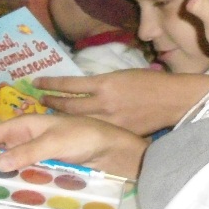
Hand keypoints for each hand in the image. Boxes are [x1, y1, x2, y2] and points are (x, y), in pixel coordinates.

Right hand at [0, 113, 149, 179]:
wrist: (114, 151)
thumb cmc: (84, 137)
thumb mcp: (53, 142)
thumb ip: (26, 153)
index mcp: (27, 125)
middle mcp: (29, 140)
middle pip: (1, 152)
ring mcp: (38, 156)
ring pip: (14, 168)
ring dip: (2, 178)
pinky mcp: (49, 171)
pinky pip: (29, 178)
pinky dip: (19, 185)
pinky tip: (10, 198)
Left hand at [38, 70, 208, 135]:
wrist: (172, 99)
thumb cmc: (150, 82)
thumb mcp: (122, 76)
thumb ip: (103, 84)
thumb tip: (84, 89)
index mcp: (105, 84)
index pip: (70, 85)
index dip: (51, 84)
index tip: (37, 82)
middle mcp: (103, 102)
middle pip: (69, 106)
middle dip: (51, 103)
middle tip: (40, 101)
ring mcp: (109, 120)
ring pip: (78, 121)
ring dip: (62, 118)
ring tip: (50, 117)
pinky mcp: (117, 133)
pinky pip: (94, 132)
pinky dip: (81, 130)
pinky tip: (73, 131)